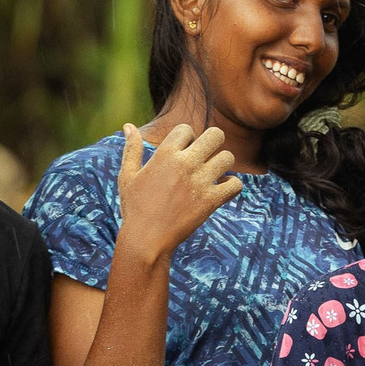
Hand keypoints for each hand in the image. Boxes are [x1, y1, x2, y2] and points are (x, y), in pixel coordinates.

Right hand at [117, 122, 241, 263]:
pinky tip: (220, 190)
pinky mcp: (211, 201)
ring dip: (223, 163)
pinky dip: (232, 186)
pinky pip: (236, 184)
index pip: (186, 128)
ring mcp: (200, 182)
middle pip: (215, 135)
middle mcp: (185, 164)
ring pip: (228, 157)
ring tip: (213, 173)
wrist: (146, 239)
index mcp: (165, 155)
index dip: (187, 137)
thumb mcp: (127, 176)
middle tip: (206, 155)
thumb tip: (128, 126)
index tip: (183, 150)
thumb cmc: (135, 207)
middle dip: (213, 141)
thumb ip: (131, 149)